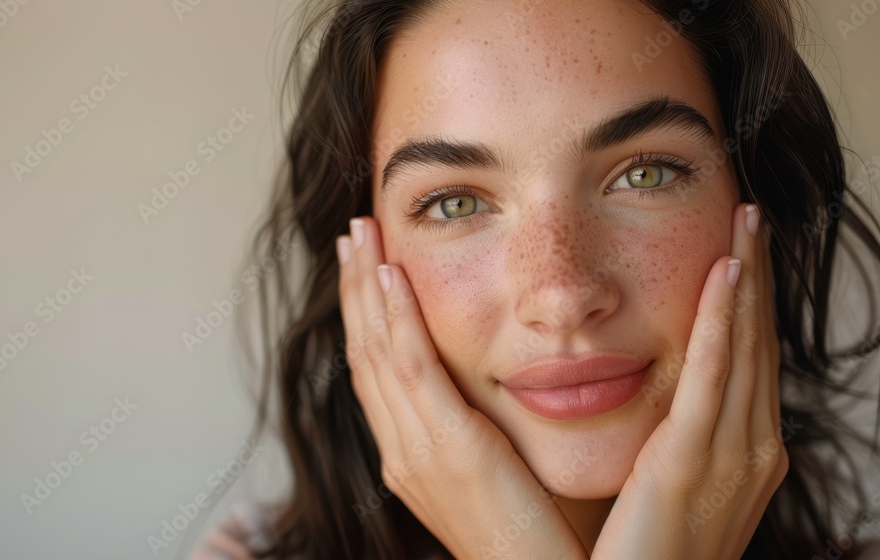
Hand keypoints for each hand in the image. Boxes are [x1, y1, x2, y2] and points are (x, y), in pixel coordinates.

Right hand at [337, 216, 587, 559]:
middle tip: (352, 232)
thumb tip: (479, 387)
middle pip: (363, 351)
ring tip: (362, 234)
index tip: (364, 263)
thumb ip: (473, 431)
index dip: (363, 312)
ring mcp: (417, 451)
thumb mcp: (489, 476)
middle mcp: (399, 450)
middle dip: (355, 287)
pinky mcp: (450, 449)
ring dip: (369, 287)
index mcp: (406, 455)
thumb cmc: (528, 537)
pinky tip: (395, 278)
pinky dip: (399, 321)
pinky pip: (414, 372)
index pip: (373, 369)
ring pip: (378, 351)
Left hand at [591, 203, 786, 559]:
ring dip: (747, 280)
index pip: (752, 361)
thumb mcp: (671, 487)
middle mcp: (753, 451)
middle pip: (758, 344)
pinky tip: (726, 274)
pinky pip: (712, 379)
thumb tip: (664, 400)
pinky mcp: (689, 463)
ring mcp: (731, 458)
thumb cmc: (643, 554)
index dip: (752, 302)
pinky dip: (723, 322)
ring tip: (745, 223)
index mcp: (747, 454)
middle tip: (753, 216)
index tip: (743, 251)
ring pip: (745, 348)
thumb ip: (676, 440)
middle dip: (758, 276)